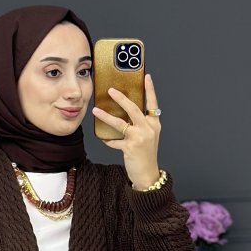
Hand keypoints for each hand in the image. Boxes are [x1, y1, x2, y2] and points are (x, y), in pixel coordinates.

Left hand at [92, 74, 161, 188]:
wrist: (148, 174)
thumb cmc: (146, 154)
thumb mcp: (148, 136)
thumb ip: (140, 124)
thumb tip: (124, 112)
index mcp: (154, 124)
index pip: (152, 103)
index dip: (150, 89)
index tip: (146, 76)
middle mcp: (148, 129)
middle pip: (134, 109)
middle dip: (121, 98)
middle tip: (111, 90)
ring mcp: (139, 138)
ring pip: (120, 123)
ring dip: (106, 116)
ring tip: (96, 110)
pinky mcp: (130, 148)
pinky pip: (114, 141)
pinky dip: (108, 140)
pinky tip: (103, 138)